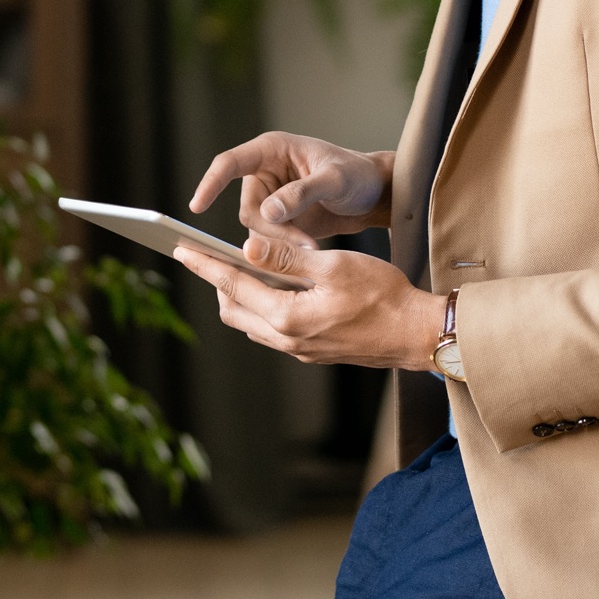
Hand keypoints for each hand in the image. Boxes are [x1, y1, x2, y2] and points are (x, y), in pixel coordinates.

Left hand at [172, 239, 445, 370]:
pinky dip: (264, 306)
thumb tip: (247, 248)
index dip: (205, 265)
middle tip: (210, 254)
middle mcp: (287, 339)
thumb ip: (287, 259)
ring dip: (241, 295)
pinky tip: (277, 286)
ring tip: (241, 266)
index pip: (233, 286)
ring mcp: (300, 349)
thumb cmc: (383, 295)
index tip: (182, 250)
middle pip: (235, 309)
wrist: (416, 333)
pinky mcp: (313, 351)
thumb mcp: (333, 266)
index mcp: (287, 317)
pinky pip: (274, 329)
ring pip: (252, 322)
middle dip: (218, 281)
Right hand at [189, 132, 391, 247]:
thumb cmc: (356, 174)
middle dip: (271, 230)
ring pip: (257, 230)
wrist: (374, 194)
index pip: (229, 163)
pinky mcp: (279, 222)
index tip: (197, 206)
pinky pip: (269, 241)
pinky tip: (308, 254)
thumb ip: (302, 192)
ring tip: (312, 247)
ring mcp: (270, 199)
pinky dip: (285, 251)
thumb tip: (268, 211)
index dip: (210, 183)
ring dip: (280, 244)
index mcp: (271, 150)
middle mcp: (265, 174)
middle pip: (247, 208)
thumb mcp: (334, 179)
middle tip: (303, 242)